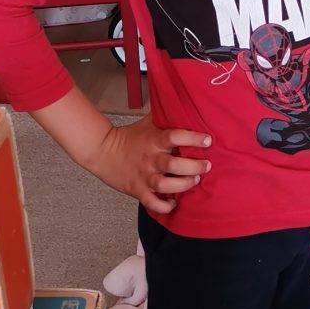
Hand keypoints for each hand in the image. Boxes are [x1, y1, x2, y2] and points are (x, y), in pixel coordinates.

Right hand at [85, 117, 211, 215]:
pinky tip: (173, 203)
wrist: (102, 151)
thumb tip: (182, 102)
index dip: (193, 139)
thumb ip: (164, 116)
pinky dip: (164, 206)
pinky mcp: (137, 190)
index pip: (175, 136)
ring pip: (166, 184)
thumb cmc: (128, 137)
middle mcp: (150, 158)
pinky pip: (152, 203)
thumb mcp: (147, 122)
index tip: (207, 140)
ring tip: (194, 180)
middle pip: (174, 164)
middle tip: (206, 165)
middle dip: (195, 166)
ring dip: (183, 185)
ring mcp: (144, 176)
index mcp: (153, 140)